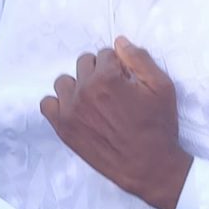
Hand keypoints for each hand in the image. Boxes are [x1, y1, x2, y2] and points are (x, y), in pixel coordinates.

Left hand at [40, 37, 193, 208]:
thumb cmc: (158, 126)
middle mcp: (84, 91)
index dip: (118, 66)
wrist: (149, 167)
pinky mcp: (63, 128)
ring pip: (64, 81)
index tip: (125, 81)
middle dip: (98, 72)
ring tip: (94, 101)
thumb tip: (118, 41)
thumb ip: (139, 59)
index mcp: (107, 78)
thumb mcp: (161, 87)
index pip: (105, 54)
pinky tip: (76, 110)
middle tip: (112, 91)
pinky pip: (47, 105)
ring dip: (78, 86)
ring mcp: (71, 110)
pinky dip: (59, 104)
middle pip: (84, 63)